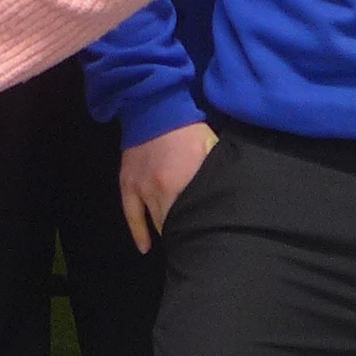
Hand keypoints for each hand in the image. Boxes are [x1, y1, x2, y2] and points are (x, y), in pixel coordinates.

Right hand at [120, 122, 217, 253]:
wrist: (154, 106)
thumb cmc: (188, 127)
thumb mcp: (211, 149)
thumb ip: (216, 175)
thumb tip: (229, 198)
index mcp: (182, 184)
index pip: (192, 219)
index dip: (200, 233)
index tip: (208, 242)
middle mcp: (159, 192)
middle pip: (173, 224)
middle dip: (184, 236)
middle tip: (195, 248)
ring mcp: (140, 189)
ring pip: (154, 222)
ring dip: (165, 234)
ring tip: (177, 249)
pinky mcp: (127, 183)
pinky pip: (131, 214)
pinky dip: (138, 233)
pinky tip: (145, 248)